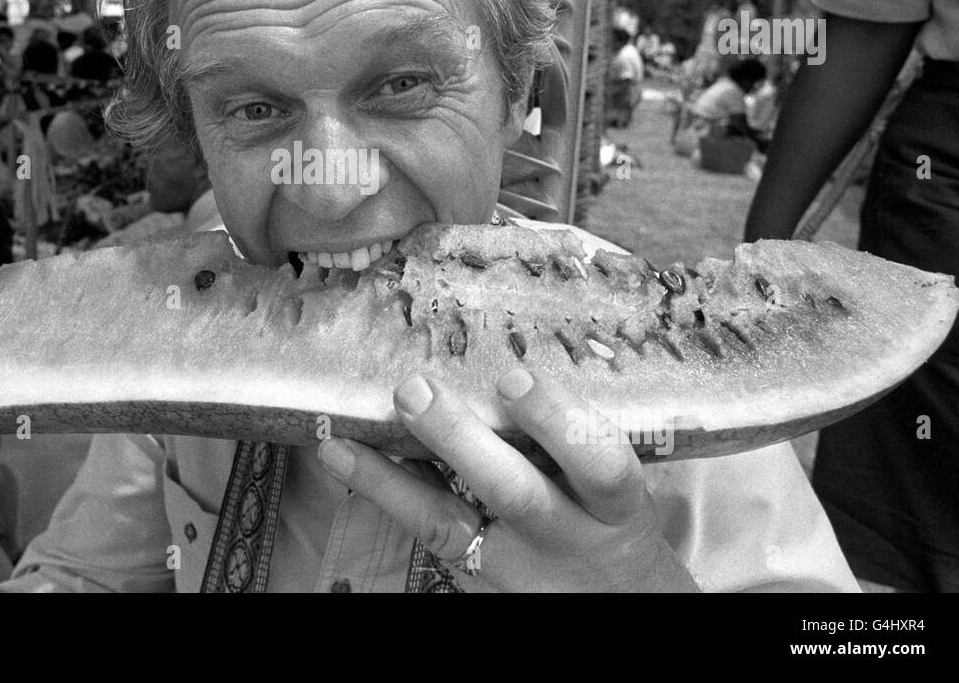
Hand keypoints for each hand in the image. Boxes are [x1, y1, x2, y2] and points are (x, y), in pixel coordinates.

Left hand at [316, 370, 699, 591]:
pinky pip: (424, 534)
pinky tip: (340, 454)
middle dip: (462, 439)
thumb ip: (574, 433)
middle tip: (416, 387)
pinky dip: (382, 490)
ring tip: (355, 428)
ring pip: (451, 522)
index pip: (601, 465)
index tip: (516, 375)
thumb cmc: (613, 525)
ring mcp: (515, 566)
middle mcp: (566, 538)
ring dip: (397, 472)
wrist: (617, 607)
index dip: (558, 421)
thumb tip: (502, 352)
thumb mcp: (615, 484)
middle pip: (516, 493)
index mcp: (617, 506)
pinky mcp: (474, 581)